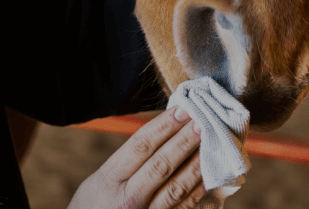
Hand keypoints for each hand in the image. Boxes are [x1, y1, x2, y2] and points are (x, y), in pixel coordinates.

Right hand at [68, 107, 205, 208]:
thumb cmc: (97, 206)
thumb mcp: (100, 181)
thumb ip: (127, 161)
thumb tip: (164, 130)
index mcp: (108, 180)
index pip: (140, 146)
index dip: (163, 126)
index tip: (183, 109)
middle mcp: (126, 199)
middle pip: (160, 165)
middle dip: (184, 141)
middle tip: (203, 121)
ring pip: (175, 189)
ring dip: (196, 164)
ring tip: (212, 144)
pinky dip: (198, 191)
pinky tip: (210, 175)